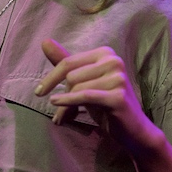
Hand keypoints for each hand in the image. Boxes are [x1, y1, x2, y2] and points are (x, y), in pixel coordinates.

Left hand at [34, 39, 161, 156]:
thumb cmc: (105, 104)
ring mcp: (118, 77)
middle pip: (71, 75)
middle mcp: (114, 61)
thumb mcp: (84, 81)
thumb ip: (66, 62)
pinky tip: (58, 108)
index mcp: (105, 53)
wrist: (133, 130)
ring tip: (68, 117)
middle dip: (64, 95)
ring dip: (67, 106)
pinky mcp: (117, 96)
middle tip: (65, 112)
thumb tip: (44, 41)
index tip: (39, 92)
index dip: (51, 79)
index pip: (68, 62)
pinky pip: (84, 96)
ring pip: (76, 87)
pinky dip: (68, 102)